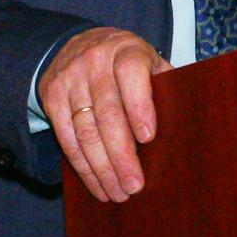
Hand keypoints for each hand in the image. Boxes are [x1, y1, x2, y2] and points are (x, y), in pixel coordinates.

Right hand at [38, 26, 168, 202]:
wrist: (80, 44)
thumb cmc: (127, 61)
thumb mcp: (149, 61)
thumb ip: (164, 86)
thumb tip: (184, 128)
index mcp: (126, 50)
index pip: (131, 74)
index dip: (139, 106)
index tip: (148, 138)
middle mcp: (95, 61)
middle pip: (107, 113)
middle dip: (121, 154)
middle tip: (135, 185)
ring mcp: (70, 79)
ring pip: (85, 132)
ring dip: (102, 168)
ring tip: (119, 193)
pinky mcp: (52, 97)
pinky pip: (67, 139)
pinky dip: (83, 167)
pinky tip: (98, 184)